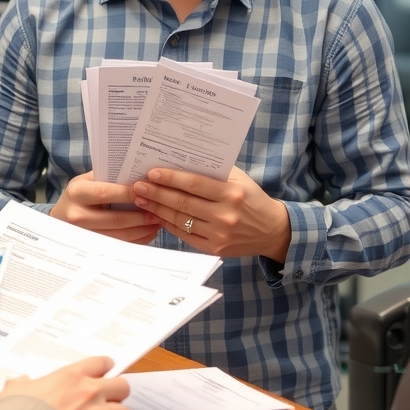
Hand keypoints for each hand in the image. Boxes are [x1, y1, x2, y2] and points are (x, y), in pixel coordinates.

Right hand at [0, 356, 130, 409]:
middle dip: (116, 396)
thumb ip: (20, 384)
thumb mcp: (14, 392)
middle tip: (105, 403)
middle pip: (123, 389)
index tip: (105, 370)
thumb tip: (18, 383)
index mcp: (73, 377)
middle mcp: (91, 396)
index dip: (105, 366)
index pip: (101, 363)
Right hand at [50, 171, 161, 243]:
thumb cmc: (78, 195)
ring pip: (120, 236)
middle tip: (160, 210)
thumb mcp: (86, 181)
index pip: (107, 193)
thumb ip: (108, 177)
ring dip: (143, 229)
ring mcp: (84, 235)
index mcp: (77, 193)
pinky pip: (120, 245)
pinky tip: (149, 231)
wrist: (59, 217)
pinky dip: (137, 239)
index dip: (129, 194)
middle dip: (142, 216)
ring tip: (158, 221)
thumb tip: (140, 173)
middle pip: (116, 219)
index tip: (150, 190)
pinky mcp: (92, 247)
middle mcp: (78, 216)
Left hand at [133, 166, 290, 261]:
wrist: (271, 230)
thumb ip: (214, 172)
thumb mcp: (239, 180)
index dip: (170, 178)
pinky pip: (184, 235)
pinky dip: (168, 224)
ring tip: (142, 200)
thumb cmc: (252, 198)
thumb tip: (181, 161)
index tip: (151, 173)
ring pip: (180, 220)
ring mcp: (218, 234)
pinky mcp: (214, 248)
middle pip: (183, 203)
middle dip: (157, 194)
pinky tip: (157, 215)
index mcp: (231, 194)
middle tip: (138, 186)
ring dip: (158, 209)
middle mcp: (225, 215)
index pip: (194, 184)